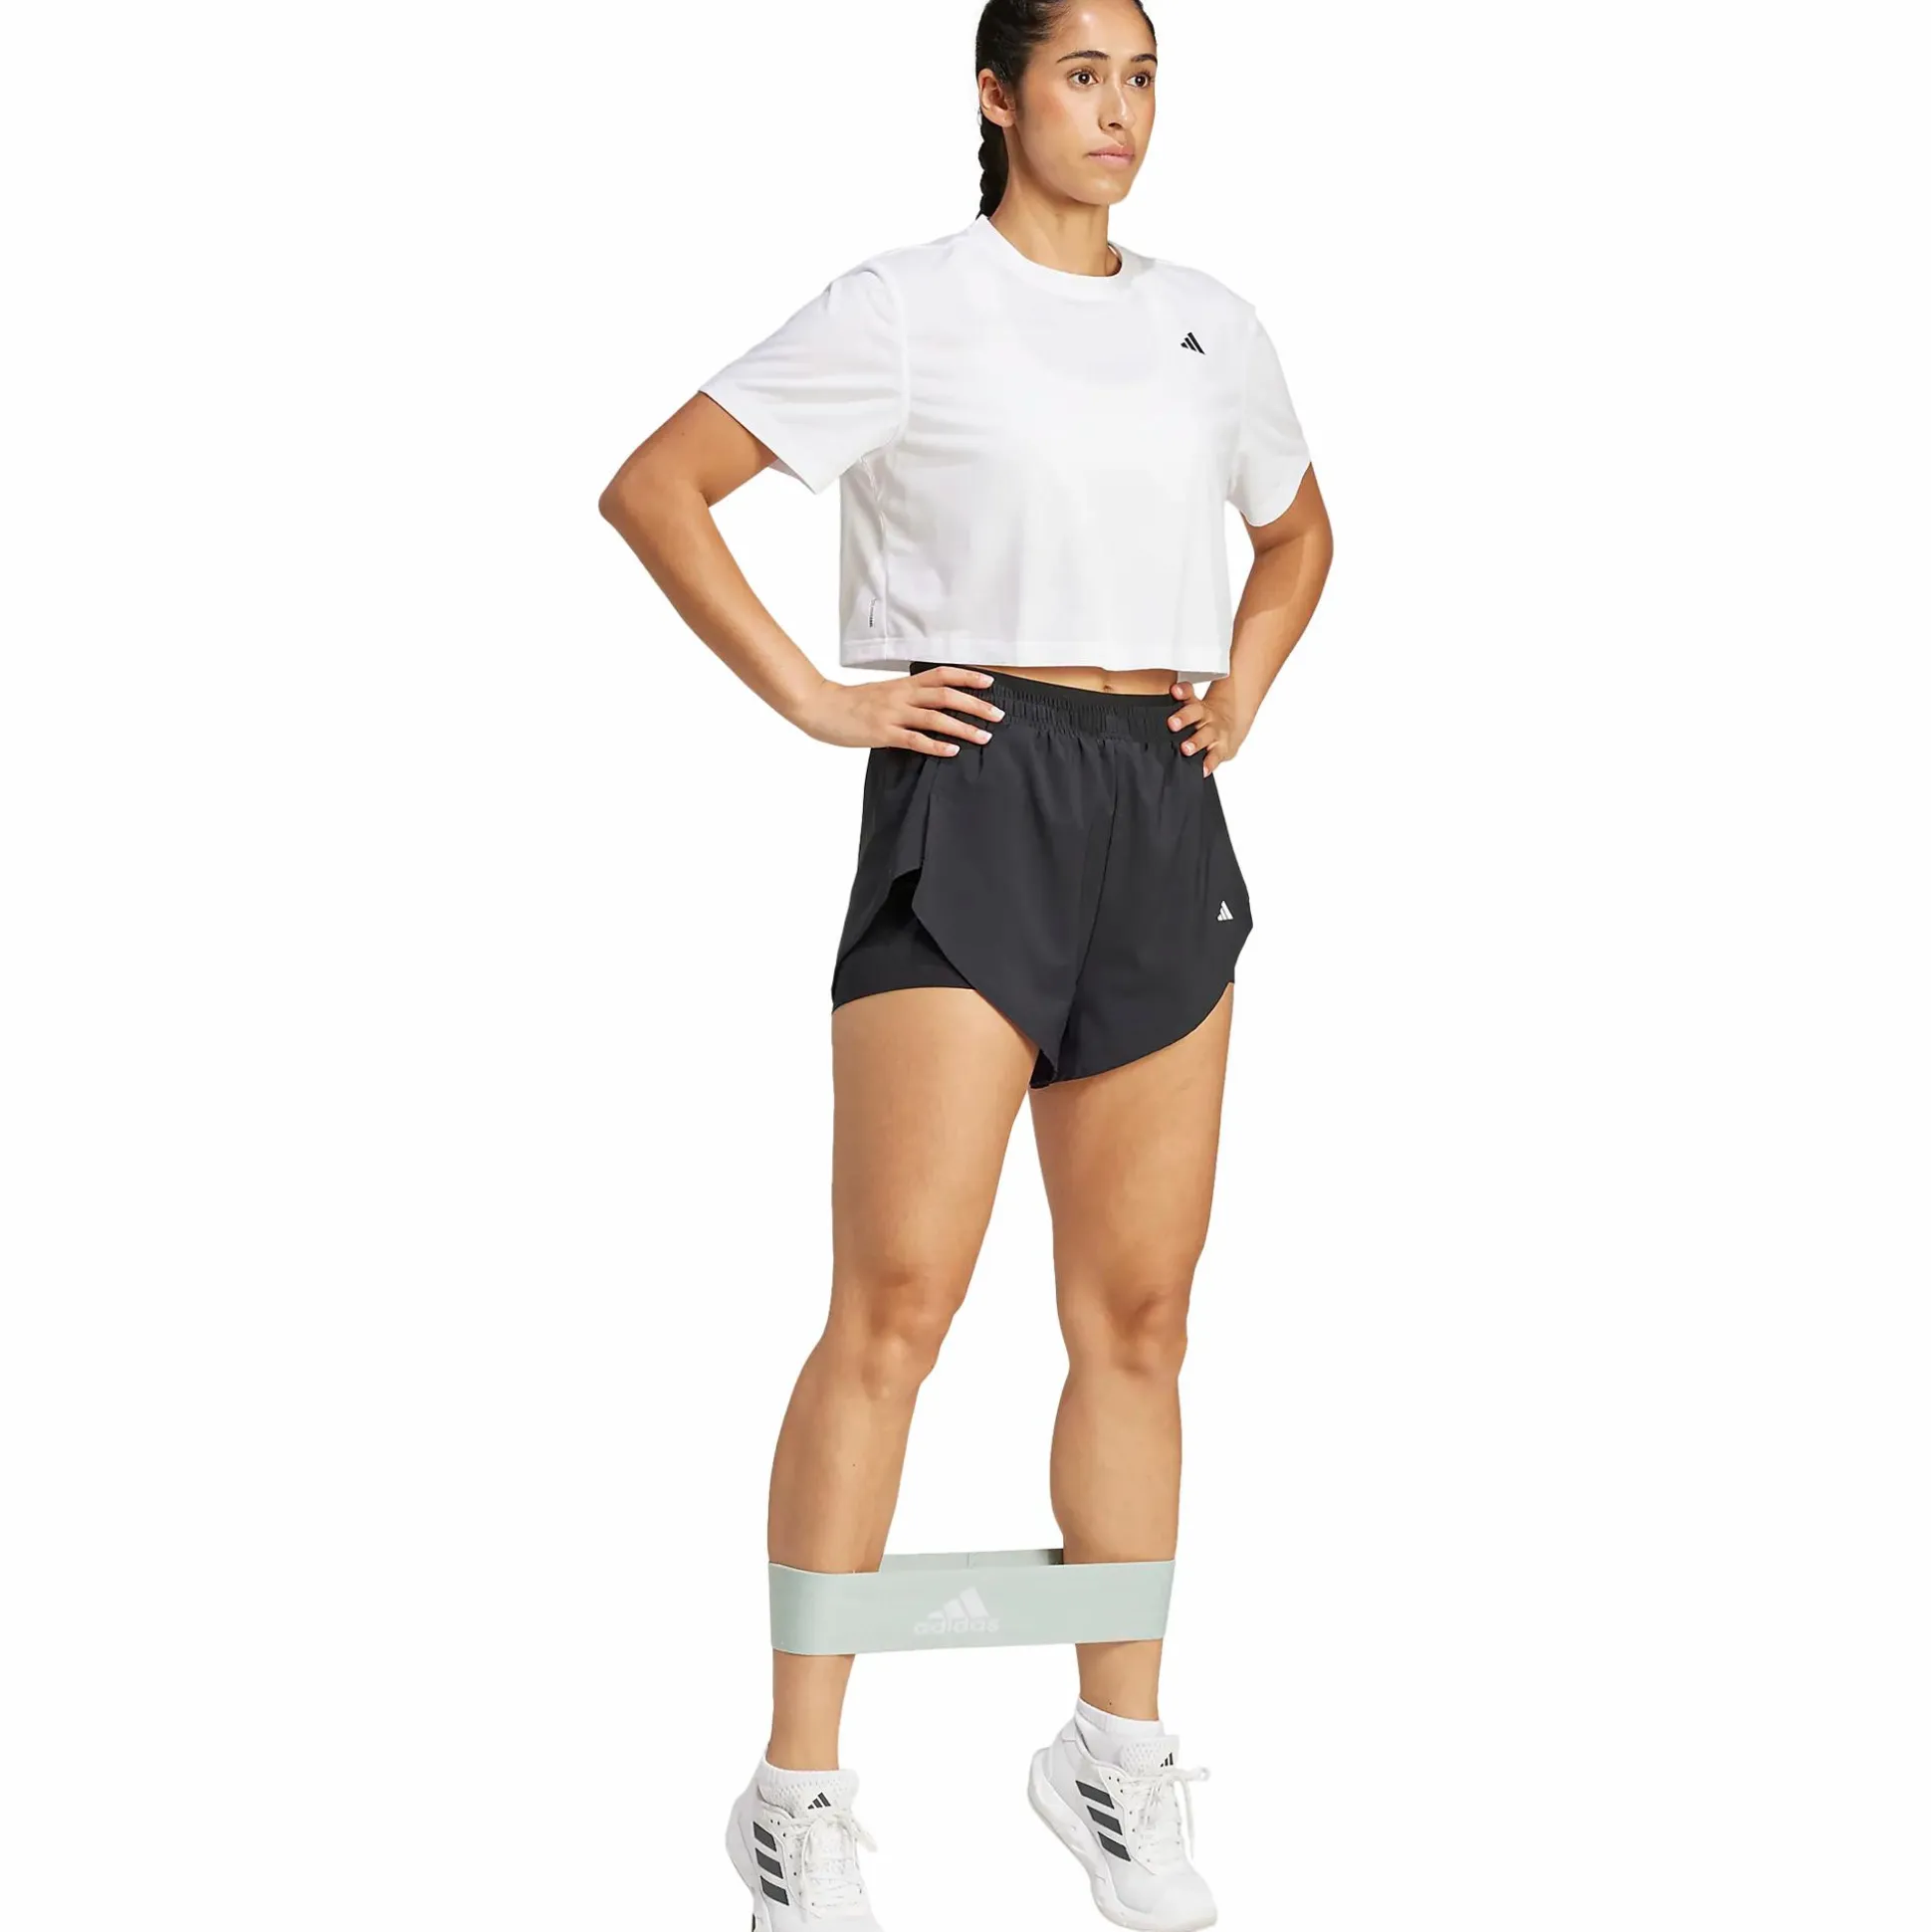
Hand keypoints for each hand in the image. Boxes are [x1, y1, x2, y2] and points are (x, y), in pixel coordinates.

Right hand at [792, 664, 1006, 754]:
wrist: (820, 706)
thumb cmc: (851, 703)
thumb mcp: (882, 693)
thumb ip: (905, 697)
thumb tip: (929, 706)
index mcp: (903, 684)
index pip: (941, 675)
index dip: (967, 676)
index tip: (990, 683)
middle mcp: (902, 695)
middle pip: (946, 695)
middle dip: (975, 704)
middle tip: (998, 715)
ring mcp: (893, 714)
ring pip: (935, 717)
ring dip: (963, 727)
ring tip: (983, 736)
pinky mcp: (883, 733)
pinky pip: (914, 739)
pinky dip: (935, 745)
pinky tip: (952, 752)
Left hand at [1165, 679, 1249, 775]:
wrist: (1230, 727)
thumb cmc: (1203, 718)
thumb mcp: (1192, 707)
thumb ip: (1176, 705)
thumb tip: (1156, 702)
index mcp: (1197, 705)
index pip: (1189, 693)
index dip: (1182, 691)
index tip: (1174, 691)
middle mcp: (1207, 717)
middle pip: (1196, 713)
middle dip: (1184, 718)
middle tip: (1172, 724)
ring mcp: (1215, 733)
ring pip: (1206, 736)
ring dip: (1196, 742)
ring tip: (1186, 749)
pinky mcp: (1222, 749)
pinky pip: (1215, 757)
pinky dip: (1209, 764)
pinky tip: (1202, 769)